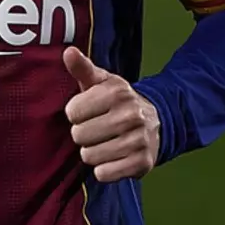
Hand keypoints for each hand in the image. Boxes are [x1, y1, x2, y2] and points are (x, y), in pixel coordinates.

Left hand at [63, 46, 160, 182]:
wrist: (155, 122)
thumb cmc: (116, 102)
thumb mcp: (100, 82)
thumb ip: (82, 67)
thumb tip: (68, 51)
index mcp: (117, 92)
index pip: (72, 112)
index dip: (76, 114)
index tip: (88, 111)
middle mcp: (131, 115)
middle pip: (79, 135)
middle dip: (83, 134)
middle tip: (97, 129)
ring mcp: (139, 140)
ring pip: (89, 156)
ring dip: (92, 152)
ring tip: (105, 142)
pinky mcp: (142, 163)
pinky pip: (103, 174)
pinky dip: (103, 170)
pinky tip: (113, 158)